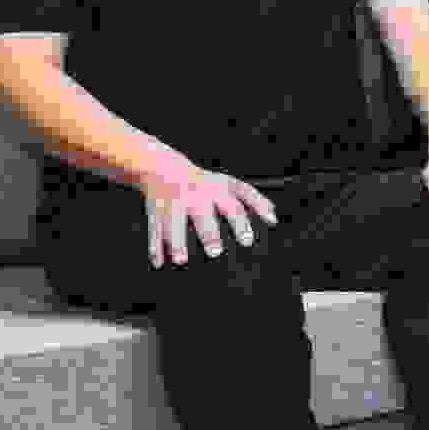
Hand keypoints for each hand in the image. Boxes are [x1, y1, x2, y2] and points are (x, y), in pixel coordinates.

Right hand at [142, 165, 278, 267]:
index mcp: (216, 190)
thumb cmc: (205, 182)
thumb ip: (253, 200)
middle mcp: (194, 196)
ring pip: (174, 223)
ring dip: (177, 241)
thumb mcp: (229, 185)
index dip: (241, 223)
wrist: (162, 167)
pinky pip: (154, 230)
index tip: (247, 241)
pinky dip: (155, 247)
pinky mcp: (155, 212)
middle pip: (202, 215)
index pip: (232, 206)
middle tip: (215, 252)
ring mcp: (172, 203)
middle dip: (208, 233)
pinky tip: (159, 263)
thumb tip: (274, 219)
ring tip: (182, 260)